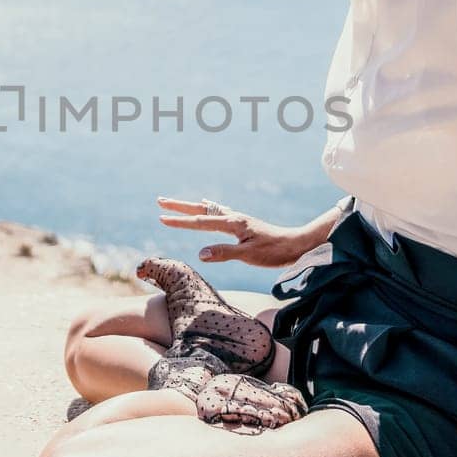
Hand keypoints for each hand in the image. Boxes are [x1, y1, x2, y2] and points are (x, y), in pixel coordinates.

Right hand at [155, 197, 325, 267]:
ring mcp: (238, 219)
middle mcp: (234, 217)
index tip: (161, 218)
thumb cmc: (274, 251)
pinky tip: (208, 206)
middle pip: (201, 209)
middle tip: (160, 201)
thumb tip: (200, 253)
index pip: (200, 222)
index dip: (180, 221)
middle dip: (180, 206)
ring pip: (209, 210)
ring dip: (191, 207)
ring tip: (178, 204)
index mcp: (233, 223)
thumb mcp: (249, 255)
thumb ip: (224, 252)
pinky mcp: (243, 224)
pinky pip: (218, 212)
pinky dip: (207, 208)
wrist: (296, 244)